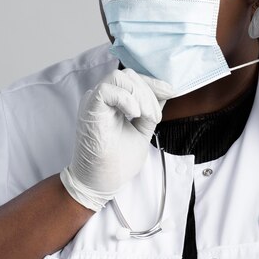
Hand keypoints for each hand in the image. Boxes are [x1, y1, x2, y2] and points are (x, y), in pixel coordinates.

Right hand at [60, 69, 173, 210]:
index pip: (132, 79)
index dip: (152, 83)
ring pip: (118, 77)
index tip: (169, 92)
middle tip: (155, 116)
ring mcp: (93, 103)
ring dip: (139, 94)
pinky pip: (106, 90)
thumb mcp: (142, 130)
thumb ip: (150, 111)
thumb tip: (164, 92)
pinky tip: (134, 114)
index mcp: (112, 102)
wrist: (101, 183)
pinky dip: (126, 99)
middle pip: (128, 75)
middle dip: (149, 91)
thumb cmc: (116, 161)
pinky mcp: (89, 111)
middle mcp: (101, 99)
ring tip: (146, 116)